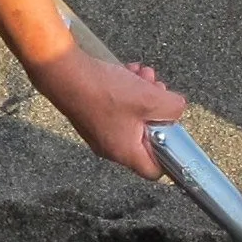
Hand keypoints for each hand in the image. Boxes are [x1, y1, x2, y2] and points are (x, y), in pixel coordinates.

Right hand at [25, 45, 187, 175]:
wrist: (65, 73)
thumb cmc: (104, 91)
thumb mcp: (150, 97)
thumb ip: (173, 108)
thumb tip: (176, 108)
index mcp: (125, 152)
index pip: (154, 170)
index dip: (169, 152)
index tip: (172, 127)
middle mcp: (110, 147)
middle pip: (146, 137)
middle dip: (157, 110)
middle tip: (158, 90)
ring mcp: (99, 131)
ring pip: (133, 118)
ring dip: (143, 95)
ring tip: (143, 75)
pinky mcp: (92, 115)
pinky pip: (118, 109)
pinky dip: (127, 91)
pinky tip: (129, 72)